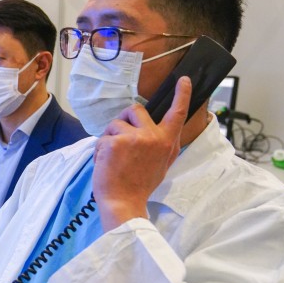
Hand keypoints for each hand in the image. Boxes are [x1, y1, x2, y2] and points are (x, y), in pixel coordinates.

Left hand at [93, 76, 191, 230]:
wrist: (123, 202)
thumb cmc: (139, 185)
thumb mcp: (161, 164)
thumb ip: (161, 144)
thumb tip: (159, 130)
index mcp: (167, 143)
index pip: (177, 114)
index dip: (181, 95)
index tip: (183, 80)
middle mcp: (155, 138)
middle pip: (136, 110)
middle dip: (124, 120)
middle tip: (121, 140)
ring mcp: (136, 138)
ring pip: (116, 122)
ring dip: (110, 136)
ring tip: (113, 157)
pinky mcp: (117, 141)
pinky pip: (103, 136)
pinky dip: (100, 148)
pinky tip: (105, 163)